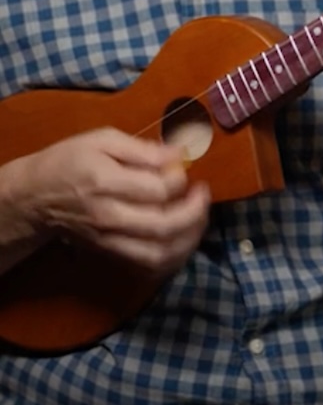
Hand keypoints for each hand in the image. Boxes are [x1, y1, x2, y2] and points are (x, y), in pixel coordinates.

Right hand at [13, 127, 209, 274]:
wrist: (36, 198)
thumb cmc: (71, 160)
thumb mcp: (102, 140)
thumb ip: (142, 148)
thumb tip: (179, 153)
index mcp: (106, 183)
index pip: (157, 190)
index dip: (180, 178)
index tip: (184, 165)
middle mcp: (109, 217)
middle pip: (163, 226)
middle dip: (195, 211)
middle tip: (203, 191)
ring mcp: (110, 240)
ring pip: (158, 253)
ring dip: (189, 237)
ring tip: (200, 215)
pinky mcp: (111, 253)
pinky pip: (148, 264)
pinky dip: (173, 255)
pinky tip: (184, 236)